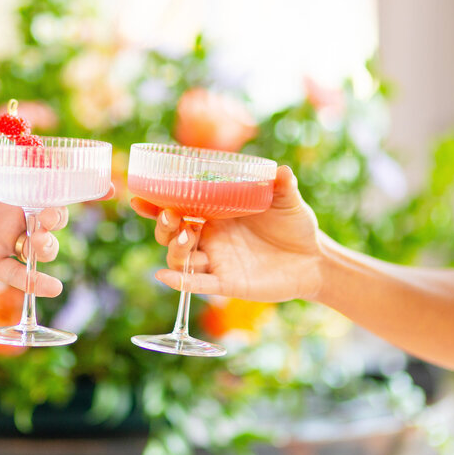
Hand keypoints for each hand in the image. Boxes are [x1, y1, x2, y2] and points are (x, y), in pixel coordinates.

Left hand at [0, 148, 70, 296]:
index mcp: (1, 183)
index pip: (38, 181)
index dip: (59, 182)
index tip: (81, 183)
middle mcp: (8, 211)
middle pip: (46, 215)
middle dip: (56, 217)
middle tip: (49, 217)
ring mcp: (0, 239)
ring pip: (36, 245)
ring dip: (46, 246)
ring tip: (38, 245)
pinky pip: (16, 273)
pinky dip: (35, 281)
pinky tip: (52, 287)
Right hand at [131, 166, 322, 301]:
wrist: (314, 259)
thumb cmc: (296, 225)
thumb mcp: (288, 201)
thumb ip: (282, 185)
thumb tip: (281, 170)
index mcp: (215, 213)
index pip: (179, 207)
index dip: (155, 204)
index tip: (139, 197)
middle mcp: (210, 237)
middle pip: (171, 233)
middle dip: (163, 226)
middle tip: (172, 216)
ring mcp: (216, 260)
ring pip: (180, 258)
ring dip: (175, 249)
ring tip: (186, 237)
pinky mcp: (226, 282)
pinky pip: (197, 284)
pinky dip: (180, 281)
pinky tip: (165, 276)